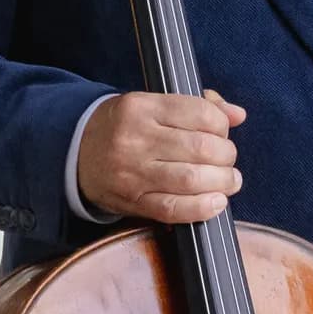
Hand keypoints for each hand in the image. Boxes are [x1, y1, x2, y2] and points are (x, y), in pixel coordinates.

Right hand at [76, 89, 248, 222]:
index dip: (222, 127)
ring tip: (228, 181)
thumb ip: (199, 105)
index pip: (201, 114)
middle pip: (201, 148)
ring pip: (191, 179)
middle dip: (226, 156)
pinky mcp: (131, 200)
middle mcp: (136, 138)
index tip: (223, 134)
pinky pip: (173, 208)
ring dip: (221, 182)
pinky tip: (216, 202)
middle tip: (227, 161)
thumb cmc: (125, 127)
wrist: (74, 152)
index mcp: (143, 107)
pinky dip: (201, 208)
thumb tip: (238, 114)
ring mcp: (132, 171)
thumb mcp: (153, 105)